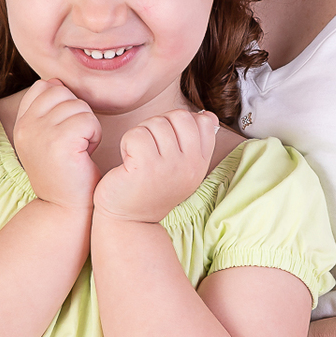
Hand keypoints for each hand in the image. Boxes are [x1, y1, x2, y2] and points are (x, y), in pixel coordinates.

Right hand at [13, 79, 100, 211]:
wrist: (64, 209)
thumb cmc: (65, 174)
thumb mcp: (48, 139)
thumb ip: (48, 110)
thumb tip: (56, 81)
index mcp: (22, 123)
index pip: (44, 87)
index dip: (63, 103)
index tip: (65, 132)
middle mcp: (26, 126)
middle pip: (63, 91)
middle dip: (78, 113)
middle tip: (74, 142)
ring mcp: (40, 133)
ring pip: (79, 105)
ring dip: (88, 127)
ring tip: (79, 150)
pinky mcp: (59, 142)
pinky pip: (89, 120)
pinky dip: (95, 136)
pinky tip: (85, 155)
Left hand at [93, 109, 219, 223]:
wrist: (130, 221)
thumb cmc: (151, 189)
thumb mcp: (181, 167)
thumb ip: (196, 141)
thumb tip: (208, 115)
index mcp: (200, 163)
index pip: (202, 121)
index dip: (178, 123)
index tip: (165, 143)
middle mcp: (190, 166)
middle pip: (179, 117)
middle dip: (158, 124)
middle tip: (148, 147)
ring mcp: (169, 167)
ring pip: (156, 123)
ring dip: (140, 135)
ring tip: (138, 157)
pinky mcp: (146, 168)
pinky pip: (137, 134)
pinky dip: (127, 143)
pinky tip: (128, 162)